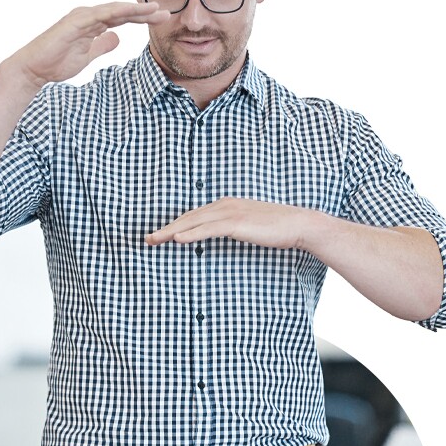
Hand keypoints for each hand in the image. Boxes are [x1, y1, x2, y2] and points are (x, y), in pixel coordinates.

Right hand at [5, 2, 170, 89]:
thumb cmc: (56, 63)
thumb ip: (101, 45)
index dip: (141, 18)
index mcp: (92, 23)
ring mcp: (81, 17)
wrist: (33, 69)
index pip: (121, 19)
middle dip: (144, 12)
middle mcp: (88, 16)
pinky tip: (131, 11)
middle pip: (121, 12)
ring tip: (155, 9)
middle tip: (165, 12)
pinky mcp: (75, 22)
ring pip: (113, 10)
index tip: (161, 20)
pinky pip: (99, 15)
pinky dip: (116, 12)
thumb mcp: (87, 55)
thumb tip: (117, 38)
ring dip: (135, 9)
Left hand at [145, 197, 310, 250]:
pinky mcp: (236, 222)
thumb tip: (220, 239)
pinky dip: (190, 233)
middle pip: (188, 217)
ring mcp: (230, 212)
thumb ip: (233, 229)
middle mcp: (224, 205)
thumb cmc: (276, 228)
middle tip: (147, 239)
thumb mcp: (250, 227)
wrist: (298, 223)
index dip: (174, 225)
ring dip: (171, 231)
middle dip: (166, 228)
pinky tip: (177, 239)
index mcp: (226, 205)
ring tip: (153, 240)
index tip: (159, 235)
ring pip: (193, 222)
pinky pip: (208, 229)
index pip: (194, 216)